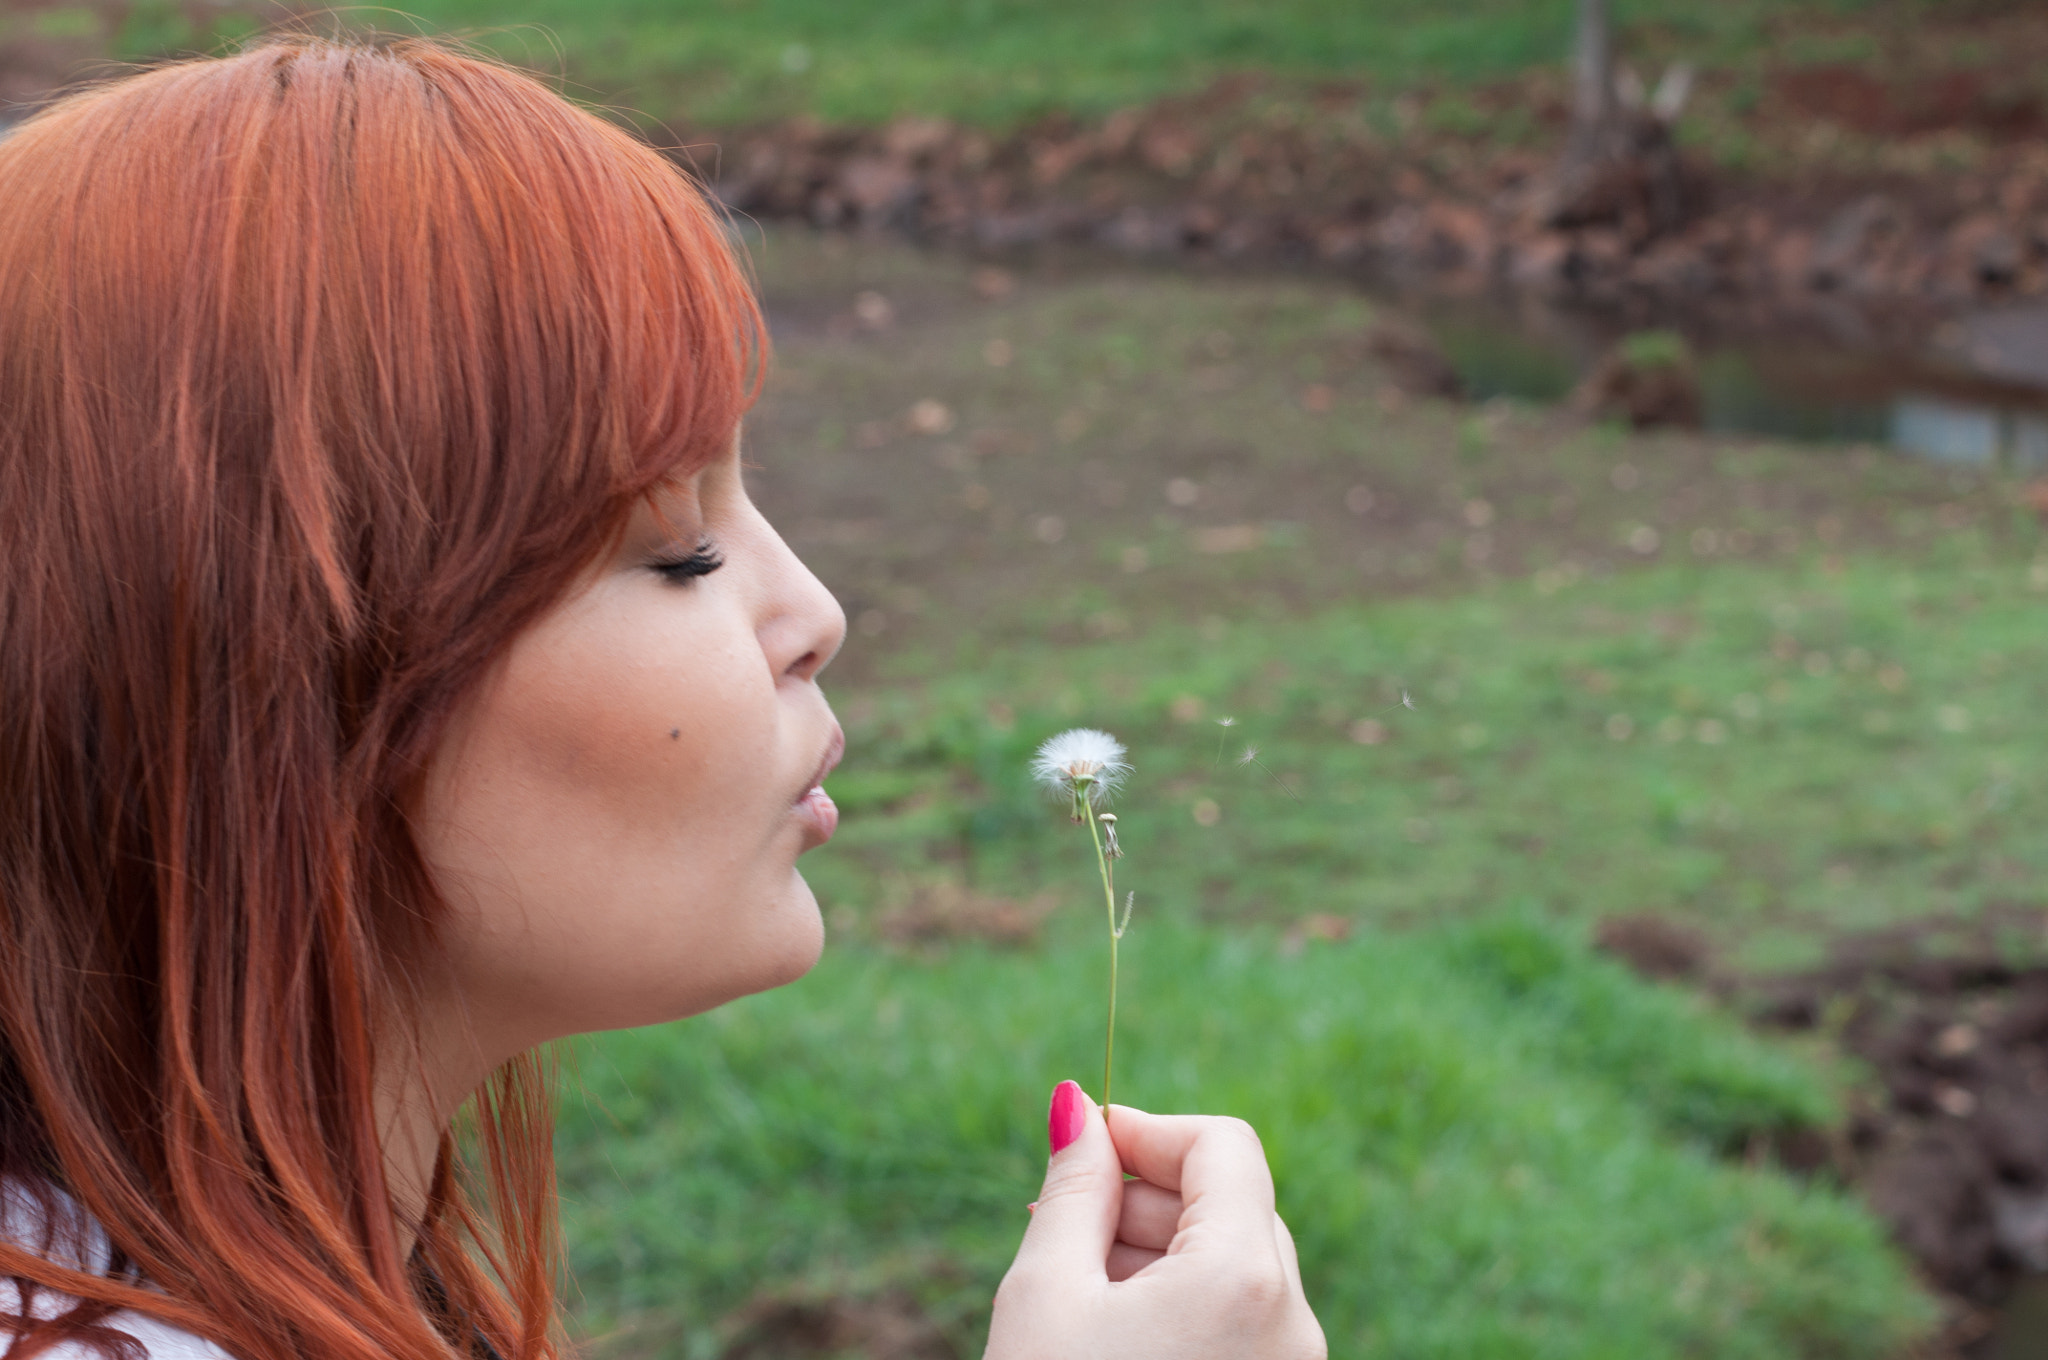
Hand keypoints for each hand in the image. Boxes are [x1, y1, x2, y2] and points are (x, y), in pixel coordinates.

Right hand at [985, 1082, 1325, 1359]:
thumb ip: (1074, 1187)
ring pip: (1234, 1266)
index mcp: (1243, 1280)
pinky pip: (1242, 1321)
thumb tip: (1077, 1104)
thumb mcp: (1046, 1292)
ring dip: (1158, 1253)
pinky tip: (1113, 1332)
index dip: (1148, 1129)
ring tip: (1080, 1294)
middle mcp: (1291, 1323)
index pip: (1223, 1144)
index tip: (1084, 1143)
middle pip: (1232, 1205)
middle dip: (1146, 1197)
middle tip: (1065, 1227)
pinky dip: (1183, 1304)